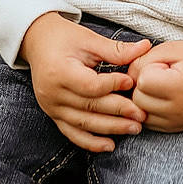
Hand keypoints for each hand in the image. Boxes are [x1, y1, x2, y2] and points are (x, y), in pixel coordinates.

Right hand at [19, 13, 150, 151]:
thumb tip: (145, 47)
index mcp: (60, 72)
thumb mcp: (88, 38)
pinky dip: (91, 142)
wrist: (37, 42)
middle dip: (119, 112)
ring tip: (134, 128)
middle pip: (90, 107)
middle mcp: (53, 94)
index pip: (91, 86)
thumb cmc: (64, 37)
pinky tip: (110, 145)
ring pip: (84, 124)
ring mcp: (51, 107)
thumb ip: (116, 49)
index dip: (113, 85)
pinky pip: (72, 133)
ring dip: (110, 129)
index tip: (132, 82)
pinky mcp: (53, 115)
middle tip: (142, 114)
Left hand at [127, 39, 182, 132]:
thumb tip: (125, 78)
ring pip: (141, 114)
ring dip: (144, 99)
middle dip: (142, 85)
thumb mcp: (170, 49)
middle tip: (160, 74)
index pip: (142, 82)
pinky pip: (150, 123)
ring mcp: (179, 122)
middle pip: (138, 100)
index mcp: (180, 87)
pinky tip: (162, 97)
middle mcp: (180, 110)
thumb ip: (143, 60)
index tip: (162, 64)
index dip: (147, 68)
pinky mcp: (178, 128)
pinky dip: (150, 110)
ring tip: (160, 86)